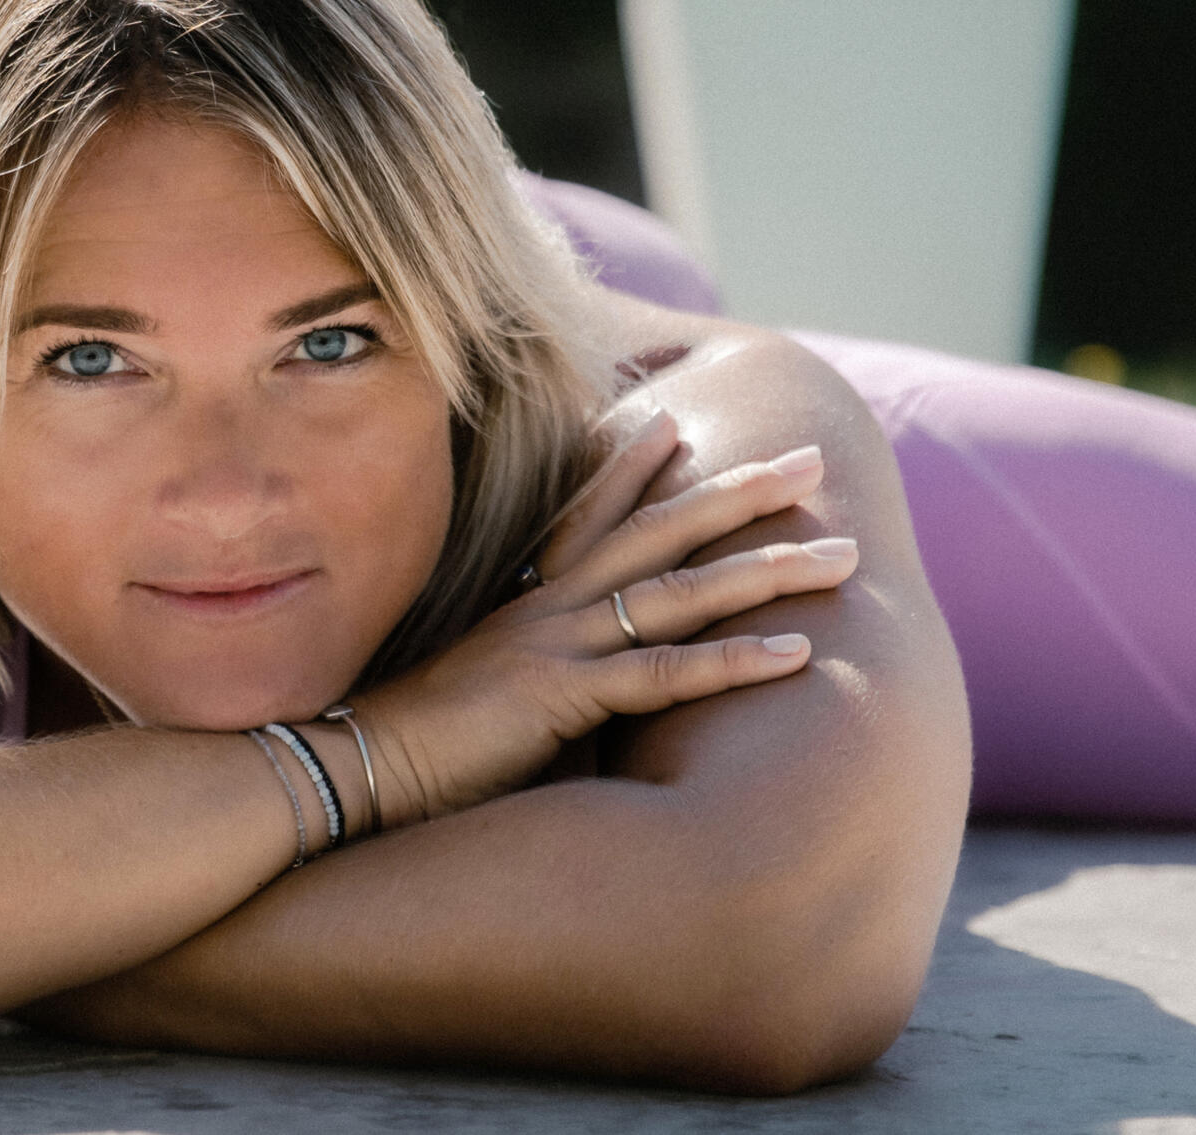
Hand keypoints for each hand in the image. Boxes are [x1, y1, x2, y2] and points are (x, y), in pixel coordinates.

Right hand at [356, 409, 856, 824]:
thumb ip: (528, 684)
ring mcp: (556, 644)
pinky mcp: (561, 695)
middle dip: (739, 493)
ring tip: (842, 554)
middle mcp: (546, 608)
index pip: (586, 517)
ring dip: (768, 569)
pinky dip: (735, 662)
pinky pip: (664, 674)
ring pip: (680, 592)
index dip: (633, 467)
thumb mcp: (480, 699)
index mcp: (522, 603)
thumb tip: (567, 702)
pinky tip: (798, 653)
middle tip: (809, 459)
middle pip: (658, 533)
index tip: (676, 423)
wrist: (353, 771)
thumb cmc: (413, 750)